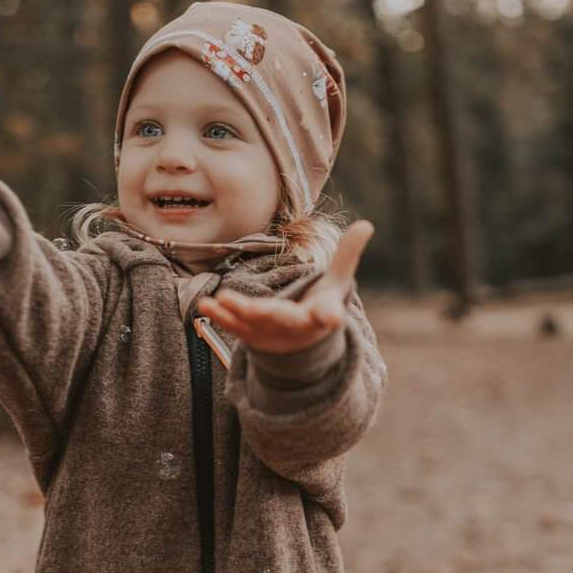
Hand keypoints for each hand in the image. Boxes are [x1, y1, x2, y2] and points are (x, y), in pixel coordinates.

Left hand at [196, 219, 374, 354]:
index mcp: (319, 317)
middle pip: (283, 319)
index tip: (333, 318)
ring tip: (222, 299)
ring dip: (237, 313)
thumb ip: (348, 255)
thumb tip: (367, 224)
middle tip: (256, 309)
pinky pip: (233, 325)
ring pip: (253, 323)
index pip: (326, 315)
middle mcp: (293, 328)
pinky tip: (205, 304)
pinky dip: (220, 316)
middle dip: (269, 314)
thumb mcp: (337, 285)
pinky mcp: (249, 334)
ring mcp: (269, 333)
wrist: (300, 348)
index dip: (329, 315)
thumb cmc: (320, 308)